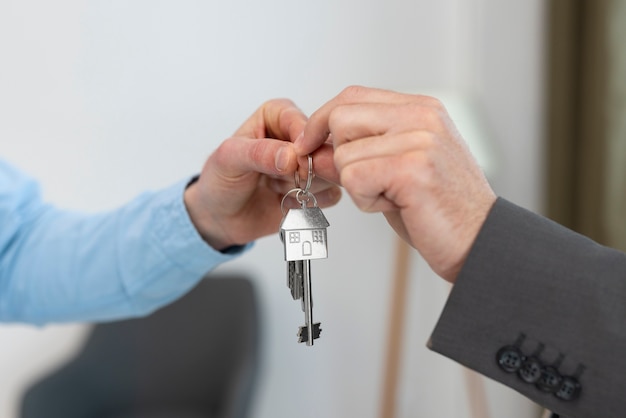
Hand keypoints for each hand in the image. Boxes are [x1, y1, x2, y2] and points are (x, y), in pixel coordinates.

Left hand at [184, 98, 340, 249]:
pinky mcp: (315, 189)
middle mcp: (296, 138)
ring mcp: (308, 164)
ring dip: (303, 187)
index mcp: (276, 116)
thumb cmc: (220, 181)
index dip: (302, 143)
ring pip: (329, 173)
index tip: (292, 161)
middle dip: (306, 169)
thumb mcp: (229, 159)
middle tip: (285, 180)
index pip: (303, 123)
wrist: (220, 217)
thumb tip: (290, 155)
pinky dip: (308, 203)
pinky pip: (330, 195)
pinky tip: (286, 202)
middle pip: (323, 148)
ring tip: (276, 189)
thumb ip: (259, 153)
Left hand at [296, 86, 495, 281]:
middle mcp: (422, 116)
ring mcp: (419, 140)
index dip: (321, 120)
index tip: (307, 145)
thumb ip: (356, 154)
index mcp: (420, 109)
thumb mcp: (394, 170)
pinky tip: (395, 206)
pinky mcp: (412, 168)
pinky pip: (354, 178)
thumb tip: (311, 150)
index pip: (352, 96)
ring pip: (343, 154)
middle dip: (337, 156)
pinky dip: (366, 201)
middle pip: (340, 117)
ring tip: (393, 197)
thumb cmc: (437, 209)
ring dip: (357, 186)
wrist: (478, 242)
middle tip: (367, 183)